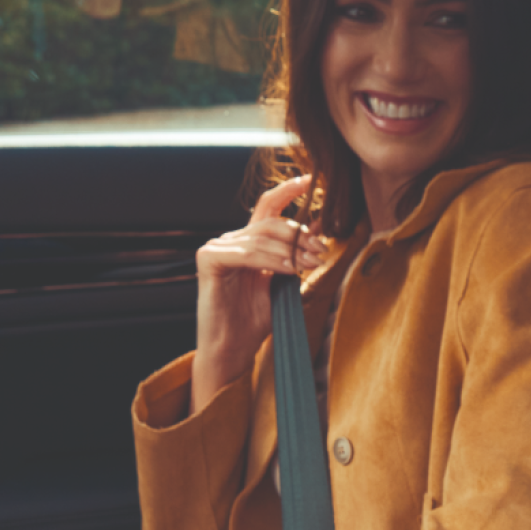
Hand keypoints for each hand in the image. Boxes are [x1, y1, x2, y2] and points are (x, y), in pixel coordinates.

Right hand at [191, 174, 327, 408]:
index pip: (268, 206)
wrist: (233, 349)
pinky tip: (290, 270)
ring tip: (312, 262)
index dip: (289, 190)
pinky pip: (246, 253)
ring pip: (261, 237)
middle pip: (270, 221)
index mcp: (248, 243)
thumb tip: (321, 231)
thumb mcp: (285, 283)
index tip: (311, 180)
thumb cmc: (255, 321)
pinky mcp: (209, 260)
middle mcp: (231, 241)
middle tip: (321, 250)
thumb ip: (297, 257)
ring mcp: (217, 248)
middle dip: (300, 234)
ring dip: (291, 249)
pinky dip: (271, 260)